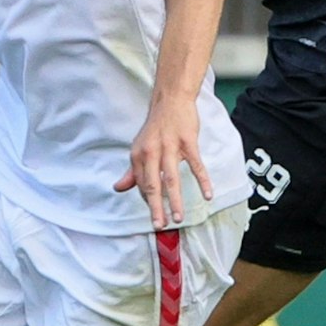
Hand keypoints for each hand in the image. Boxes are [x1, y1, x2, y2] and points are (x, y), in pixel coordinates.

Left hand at [113, 92, 213, 227]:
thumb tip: (117, 188)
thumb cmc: (156, 127)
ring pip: (171, 179)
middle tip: (160, 225)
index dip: (149, 202)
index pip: (142, 185)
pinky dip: (203, 181)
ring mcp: (170, 146)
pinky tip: (208, 195)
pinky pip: (196, 165)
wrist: (171, 100)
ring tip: (178, 218)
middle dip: (156, 208)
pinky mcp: (187, 141)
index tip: (156, 217)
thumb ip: (131, 172)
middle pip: (153, 185)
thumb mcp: (139, 148)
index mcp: (138, 155)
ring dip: (175, 200)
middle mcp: (151, 152)